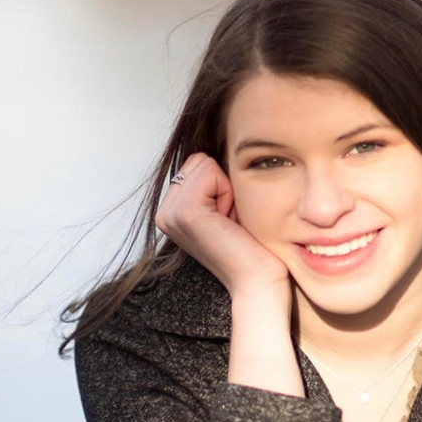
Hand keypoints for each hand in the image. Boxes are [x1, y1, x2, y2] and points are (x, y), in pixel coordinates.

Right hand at [155, 153, 289, 299]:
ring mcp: (170, 214)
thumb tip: (218, 142)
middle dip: (223, 185)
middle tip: (230, 221)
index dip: (221, 186)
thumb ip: (212, 182)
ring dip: (227, 190)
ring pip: (204, 164)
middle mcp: (164, 213)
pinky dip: (228, 193)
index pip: (197, 163)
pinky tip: (229, 222)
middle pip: (199, 160)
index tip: (228, 218)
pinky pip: (210, 172)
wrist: (258, 279)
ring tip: (230, 222)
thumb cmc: (251, 245)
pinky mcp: (185, 213)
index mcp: (171, 210)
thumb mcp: (226, 205)